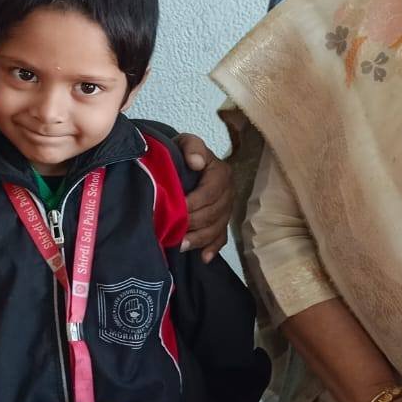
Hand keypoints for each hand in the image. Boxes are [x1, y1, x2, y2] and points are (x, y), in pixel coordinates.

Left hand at [178, 133, 229, 260]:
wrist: (185, 162)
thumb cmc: (184, 153)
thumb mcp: (186, 142)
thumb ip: (191, 147)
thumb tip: (196, 162)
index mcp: (221, 173)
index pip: (210, 193)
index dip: (194, 203)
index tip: (175, 209)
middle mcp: (229, 192)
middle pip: (214, 214)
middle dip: (193, 224)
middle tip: (173, 230)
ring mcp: (227, 209)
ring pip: (217, 228)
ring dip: (199, 239)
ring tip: (180, 245)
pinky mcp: (222, 221)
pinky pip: (221, 238)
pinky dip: (213, 249)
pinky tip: (203, 258)